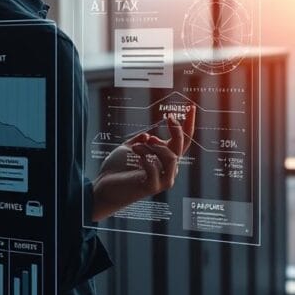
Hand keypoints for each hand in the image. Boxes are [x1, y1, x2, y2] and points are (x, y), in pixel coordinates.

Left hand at [90, 107, 196, 221]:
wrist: (104, 186)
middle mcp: (167, 169)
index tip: (190, 107)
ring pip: (171, 158)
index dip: (188, 124)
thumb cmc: (117, 169)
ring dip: (157, 146)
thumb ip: (140, 141)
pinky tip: (136, 152)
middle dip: (177, 130)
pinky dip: (146, 158)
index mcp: (164, 158)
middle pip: (180, 147)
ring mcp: (162, 179)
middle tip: (169, 118)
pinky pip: (155, 169)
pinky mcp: (152, 187)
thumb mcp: (129, 147)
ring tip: (142, 142)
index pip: (183, 140)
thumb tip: (149, 135)